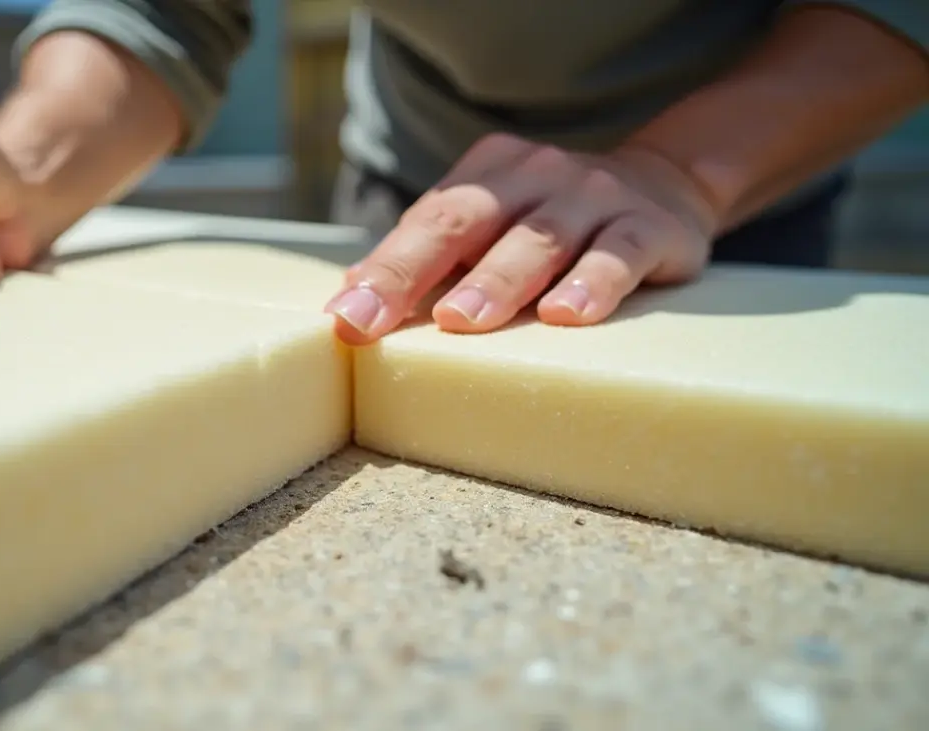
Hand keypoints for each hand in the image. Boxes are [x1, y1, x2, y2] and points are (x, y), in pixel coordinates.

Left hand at [325, 132, 722, 344]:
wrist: (666, 185)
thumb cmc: (551, 224)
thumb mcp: (490, 227)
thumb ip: (428, 257)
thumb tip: (348, 299)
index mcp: (487, 173)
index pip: (426, 220)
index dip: (384, 269)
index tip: (345, 316)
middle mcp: (536, 175)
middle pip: (467, 222)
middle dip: (415, 271)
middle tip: (377, 318)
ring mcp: (594, 195)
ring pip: (540, 240)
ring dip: (498, 281)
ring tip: (463, 321)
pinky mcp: (649, 227)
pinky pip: (618, 255)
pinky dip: (593, 284)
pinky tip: (568, 315)